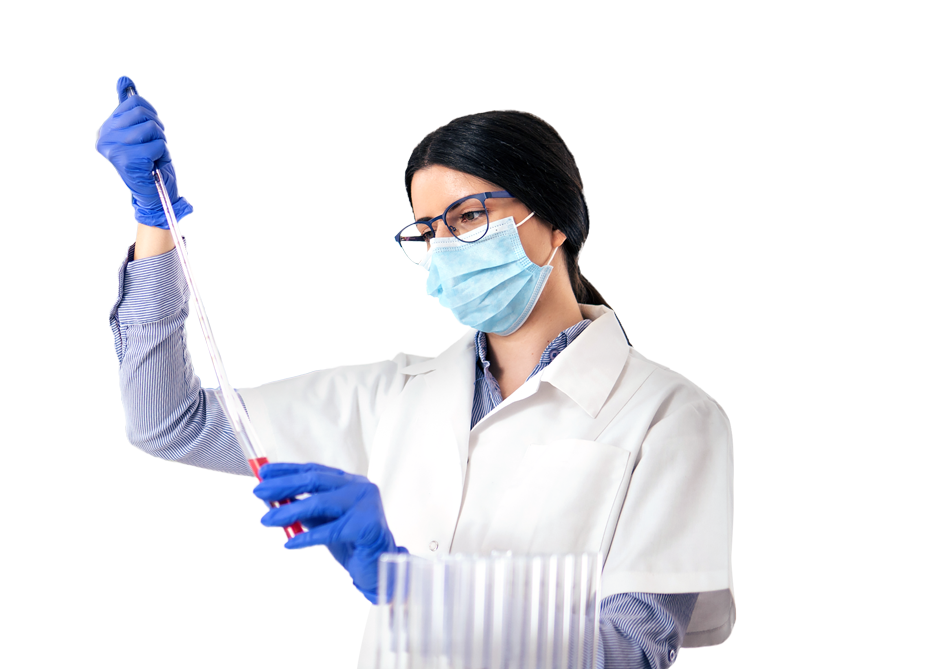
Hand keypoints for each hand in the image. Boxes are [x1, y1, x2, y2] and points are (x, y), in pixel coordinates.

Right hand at [95, 75, 192, 227]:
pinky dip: (164, 155)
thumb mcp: (141, 133)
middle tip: (154, 147)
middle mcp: (105, 137)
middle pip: (142, 112)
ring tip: (154, 156)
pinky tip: (154, 165)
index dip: (152, 115)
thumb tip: (125, 79)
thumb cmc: (151, 165)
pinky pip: (159, 145)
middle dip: (158, 129)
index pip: (134, 102)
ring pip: (151, 127)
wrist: (156, 197)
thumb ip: (131, 109)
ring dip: (162, 142)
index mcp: (108, 129)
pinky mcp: (127, 160)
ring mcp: (114, 149)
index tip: (151, 133)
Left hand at [253, 462, 406, 603]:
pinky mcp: (368, 526)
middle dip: (283, 485)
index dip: (287, 470)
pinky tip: (290, 543)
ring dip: (289, 511)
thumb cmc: (350, 542)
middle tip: (259, 491)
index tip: (264, 472)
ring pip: (320, 503)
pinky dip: (307, 537)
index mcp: (349, 482)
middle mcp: (359, 488)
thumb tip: (272, 500)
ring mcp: (366, 505)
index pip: (314, 470)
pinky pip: (331, 531)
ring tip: (266, 520)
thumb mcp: (323, 521)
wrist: (377, 566)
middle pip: (315, 480)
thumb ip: (304, 509)